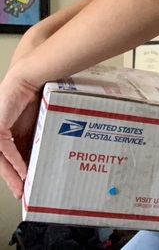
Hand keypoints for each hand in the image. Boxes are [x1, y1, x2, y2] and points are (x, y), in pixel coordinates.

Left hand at [0, 74, 38, 198]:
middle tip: (21, 192)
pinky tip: (22, 172)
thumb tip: (43, 155)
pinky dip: (14, 162)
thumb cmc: (37, 92)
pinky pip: (5, 150)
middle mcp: (0, 132)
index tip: (26, 183)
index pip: (12, 156)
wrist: (31, 77)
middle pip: (4, 161)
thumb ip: (36, 138)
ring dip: (12, 175)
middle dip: (13, 179)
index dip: (18, 171)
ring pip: (2, 160)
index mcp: (9, 130)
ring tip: (21, 187)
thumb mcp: (38, 121)